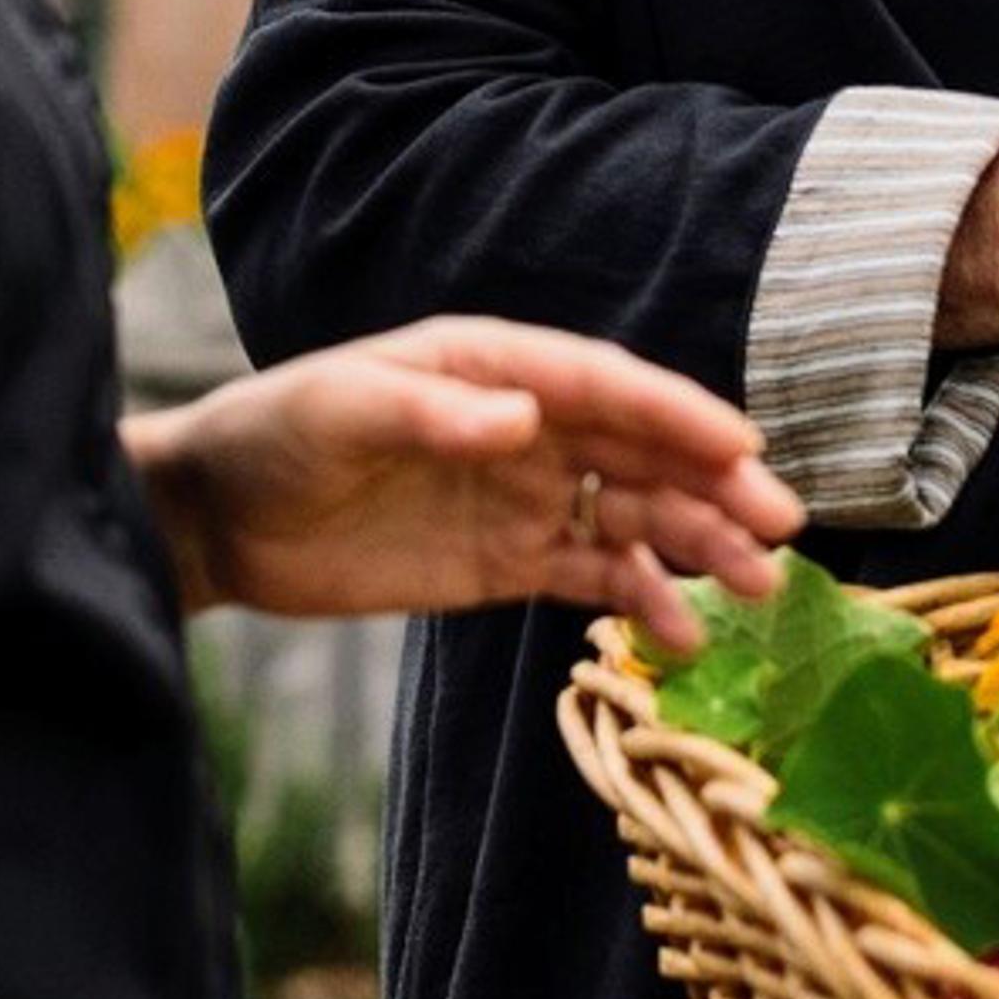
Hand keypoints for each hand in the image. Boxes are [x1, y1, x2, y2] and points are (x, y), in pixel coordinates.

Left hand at [125, 317, 802, 654]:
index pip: (605, 386)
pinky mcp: (506, 562)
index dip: (678, 414)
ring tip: (755, 586)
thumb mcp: (341, 411)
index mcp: (494, 365)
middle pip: (639, 452)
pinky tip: (681, 632)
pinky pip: (591, 577)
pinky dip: (642, 599)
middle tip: (778, 526)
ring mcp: (522, 495)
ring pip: (633, 516)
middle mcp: (525, 424)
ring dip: (697, 545)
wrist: (219, 520)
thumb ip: (434, 412)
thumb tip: (526, 416)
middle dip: (714, 484)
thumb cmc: (274, 435)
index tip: (743, 447)